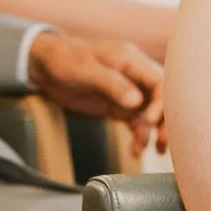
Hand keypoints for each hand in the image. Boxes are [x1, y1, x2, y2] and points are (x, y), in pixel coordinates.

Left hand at [25, 31, 163, 150]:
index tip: (150, 120)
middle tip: (163, 142)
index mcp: (130, 61)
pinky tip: (136, 149)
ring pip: (151, 113)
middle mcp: (134, 76)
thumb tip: (136, 101)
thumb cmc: (64, 60)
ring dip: (154, 132)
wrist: (45, 66)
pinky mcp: (119, 106)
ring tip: (153, 150)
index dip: (162, 101)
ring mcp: (128, 92)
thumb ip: (111, 84)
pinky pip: (136, 122)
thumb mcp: (85, 70)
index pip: (159, 80)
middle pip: (161, 99)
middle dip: (165, 121)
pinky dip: (140, 136)